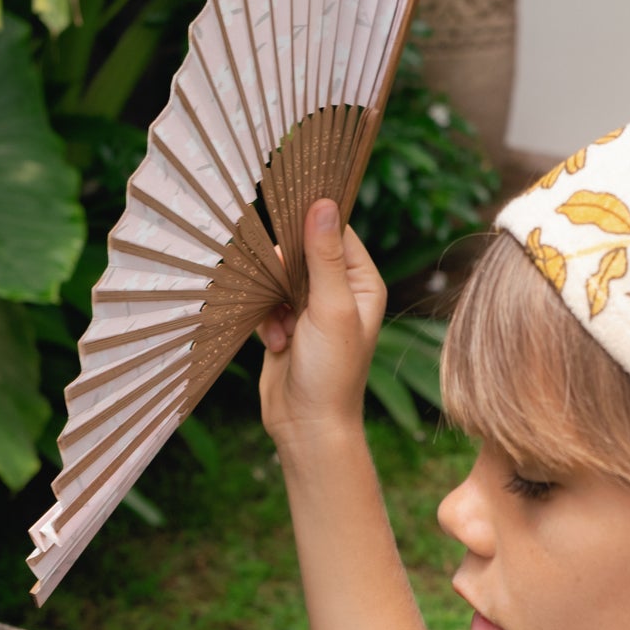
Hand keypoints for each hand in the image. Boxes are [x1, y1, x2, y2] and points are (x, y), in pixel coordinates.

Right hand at [258, 200, 386, 455]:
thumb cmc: (330, 372)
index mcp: (363, 283)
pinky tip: (276, 344)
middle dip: (286, 270)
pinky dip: (266, 320)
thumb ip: (324, 257)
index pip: (338, 232)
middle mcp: (341, 292)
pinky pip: (266, 303)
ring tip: (285, 329)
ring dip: (273, 298)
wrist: (307, 425)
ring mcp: (312, 309)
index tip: (289, 215)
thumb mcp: (331, 308)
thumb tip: (322, 204)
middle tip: (284, 290)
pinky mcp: (287, 325)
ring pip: (280, 276)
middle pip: (304, 250)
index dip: (313, 222)